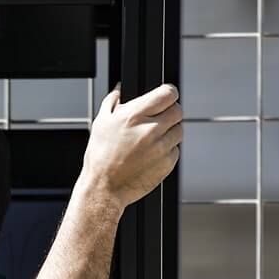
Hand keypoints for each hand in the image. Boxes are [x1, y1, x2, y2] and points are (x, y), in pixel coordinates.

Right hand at [80, 84, 184, 210]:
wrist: (103, 189)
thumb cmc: (100, 158)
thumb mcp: (100, 124)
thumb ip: (112, 102)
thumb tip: (120, 90)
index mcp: (135, 116)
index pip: (168, 93)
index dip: (168, 94)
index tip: (164, 98)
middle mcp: (151, 130)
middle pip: (177, 110)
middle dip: (169, 113)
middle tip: (157, 120)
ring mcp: (161, 147)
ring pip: (179, 130)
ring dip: (169, 132)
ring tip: (151, 141)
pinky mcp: (168, 162)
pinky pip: (175, 149)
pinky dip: (167, 150)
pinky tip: (150, 155)